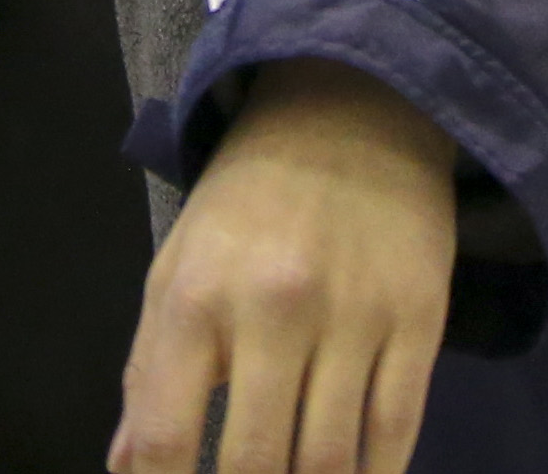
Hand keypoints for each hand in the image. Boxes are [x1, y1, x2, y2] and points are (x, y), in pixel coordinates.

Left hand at [112, 60, 457, 473]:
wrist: (352, 109)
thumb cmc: (247, 203)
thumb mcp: (177, 268)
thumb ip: (150, 371)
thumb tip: (129, 467)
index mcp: (196, 297)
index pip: (166, 436)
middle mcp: (273, 309)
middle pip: (255, 465)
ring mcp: (353, 317)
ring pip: (330, 462)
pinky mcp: (418, 318)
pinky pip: (396, 431)